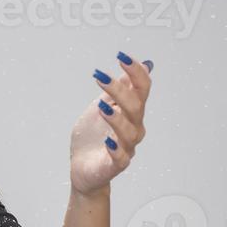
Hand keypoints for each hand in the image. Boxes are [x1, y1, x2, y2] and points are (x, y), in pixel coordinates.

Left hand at [69, 53, 152, 195]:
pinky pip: (120, 157)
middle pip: (135, 107)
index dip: (136, 72)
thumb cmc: (93, 138)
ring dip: (117, 118)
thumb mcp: (102, 106)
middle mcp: (133, 129)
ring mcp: (126, 147)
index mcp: (131, 113)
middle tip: (101, 78)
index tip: (121, 57)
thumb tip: (143, 64)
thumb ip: (119, 89)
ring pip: (129, 132)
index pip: (142, 89)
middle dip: (120, 90)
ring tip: (102, 108)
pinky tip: (107, 140)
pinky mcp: (114, 165)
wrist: (83, 169)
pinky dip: (115, 148)